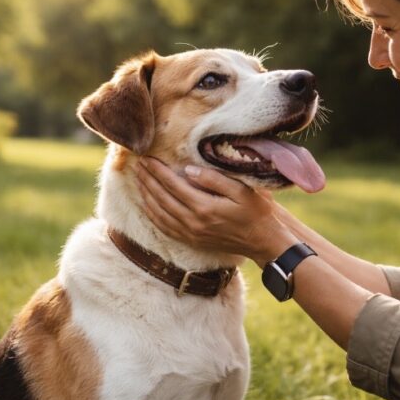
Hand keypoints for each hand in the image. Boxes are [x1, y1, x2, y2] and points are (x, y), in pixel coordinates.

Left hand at [135, 158, 297, 264]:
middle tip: (137, 165)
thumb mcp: (241, 190)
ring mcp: (191, 234)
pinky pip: (164, 228)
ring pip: (159, 213)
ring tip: (138, 180)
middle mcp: (193, 222)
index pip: (173, 185)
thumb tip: (189, 170)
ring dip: (146, 196)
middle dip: (147, 180)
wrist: (262, 240)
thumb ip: (214, 179)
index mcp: (204, 207)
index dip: (158, 171)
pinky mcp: (191, 241)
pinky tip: (147, 204)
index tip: (147, 158)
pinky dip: (152, 214)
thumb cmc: (255, 211)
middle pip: (161, 198)